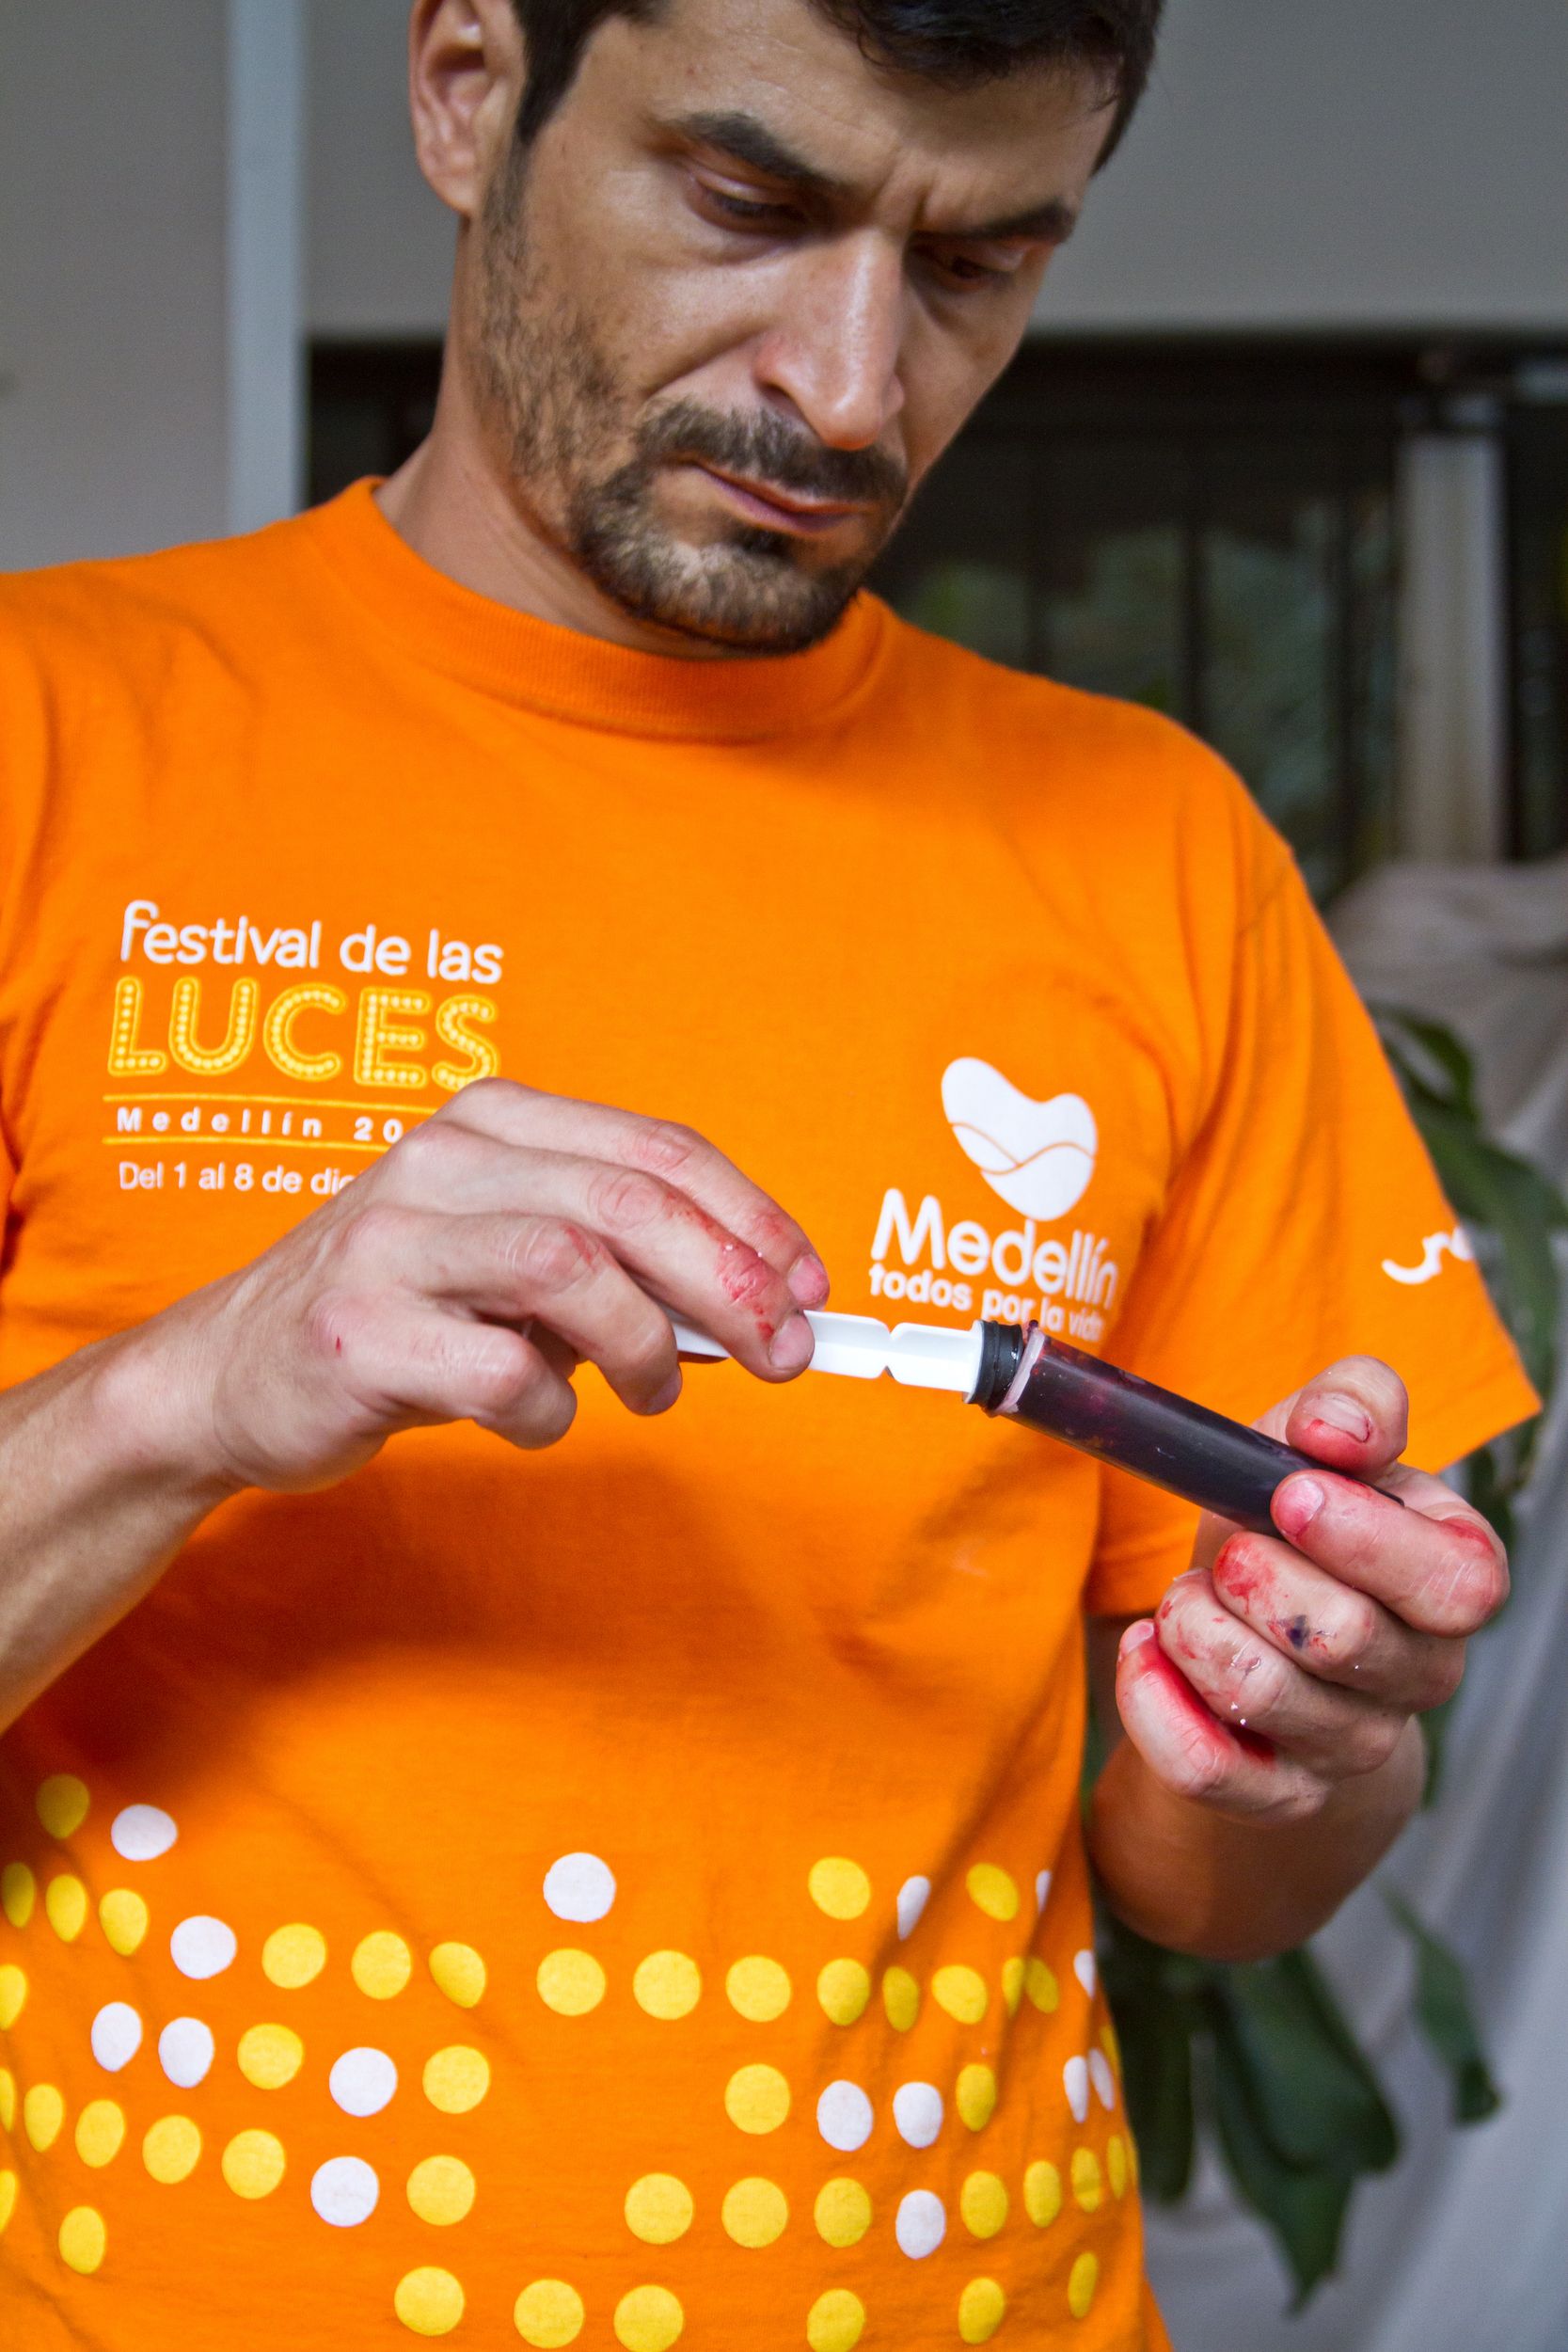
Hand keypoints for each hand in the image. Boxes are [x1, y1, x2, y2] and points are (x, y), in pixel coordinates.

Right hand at [104, 1080, 827, 1494]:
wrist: (229, 1375)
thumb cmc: (399, 1311)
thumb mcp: (509, 1255)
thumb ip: (617, 1258)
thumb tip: (753, 1301)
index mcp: (495, 1122)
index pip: (659, 1149)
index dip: (752, 1219)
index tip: (808, 1286)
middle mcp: (442, 1161)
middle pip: (629, 1201)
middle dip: (730, 1282)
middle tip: (781, 1352)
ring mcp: (391, 1241)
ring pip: (573, 1266)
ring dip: (645, 1345)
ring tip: (653, 1391)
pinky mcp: (357, 1331)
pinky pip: (503, 1372)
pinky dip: (550, 1409)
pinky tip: (539, 1416)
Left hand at [1112, 1356, 1508, 1823]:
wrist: (1252, 1622)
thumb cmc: (1292, 1521)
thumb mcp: (1318, 1440)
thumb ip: (1351, 1402)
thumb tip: (1337, 1430)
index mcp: (1455, 1577)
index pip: (1459, 1586)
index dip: (1367, 1541)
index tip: (1289, 1496)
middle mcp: (1422, 1673)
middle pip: (1341, 1637)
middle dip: (1251, 1571)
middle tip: (1229, 1551)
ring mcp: (1355, 1745)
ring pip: (1257, 1692)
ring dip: (1191, 1620)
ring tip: (1190, 1597)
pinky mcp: (1280, 1794)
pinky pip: (1202, 1764)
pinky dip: (1149, 1693)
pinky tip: (1148, 1650)